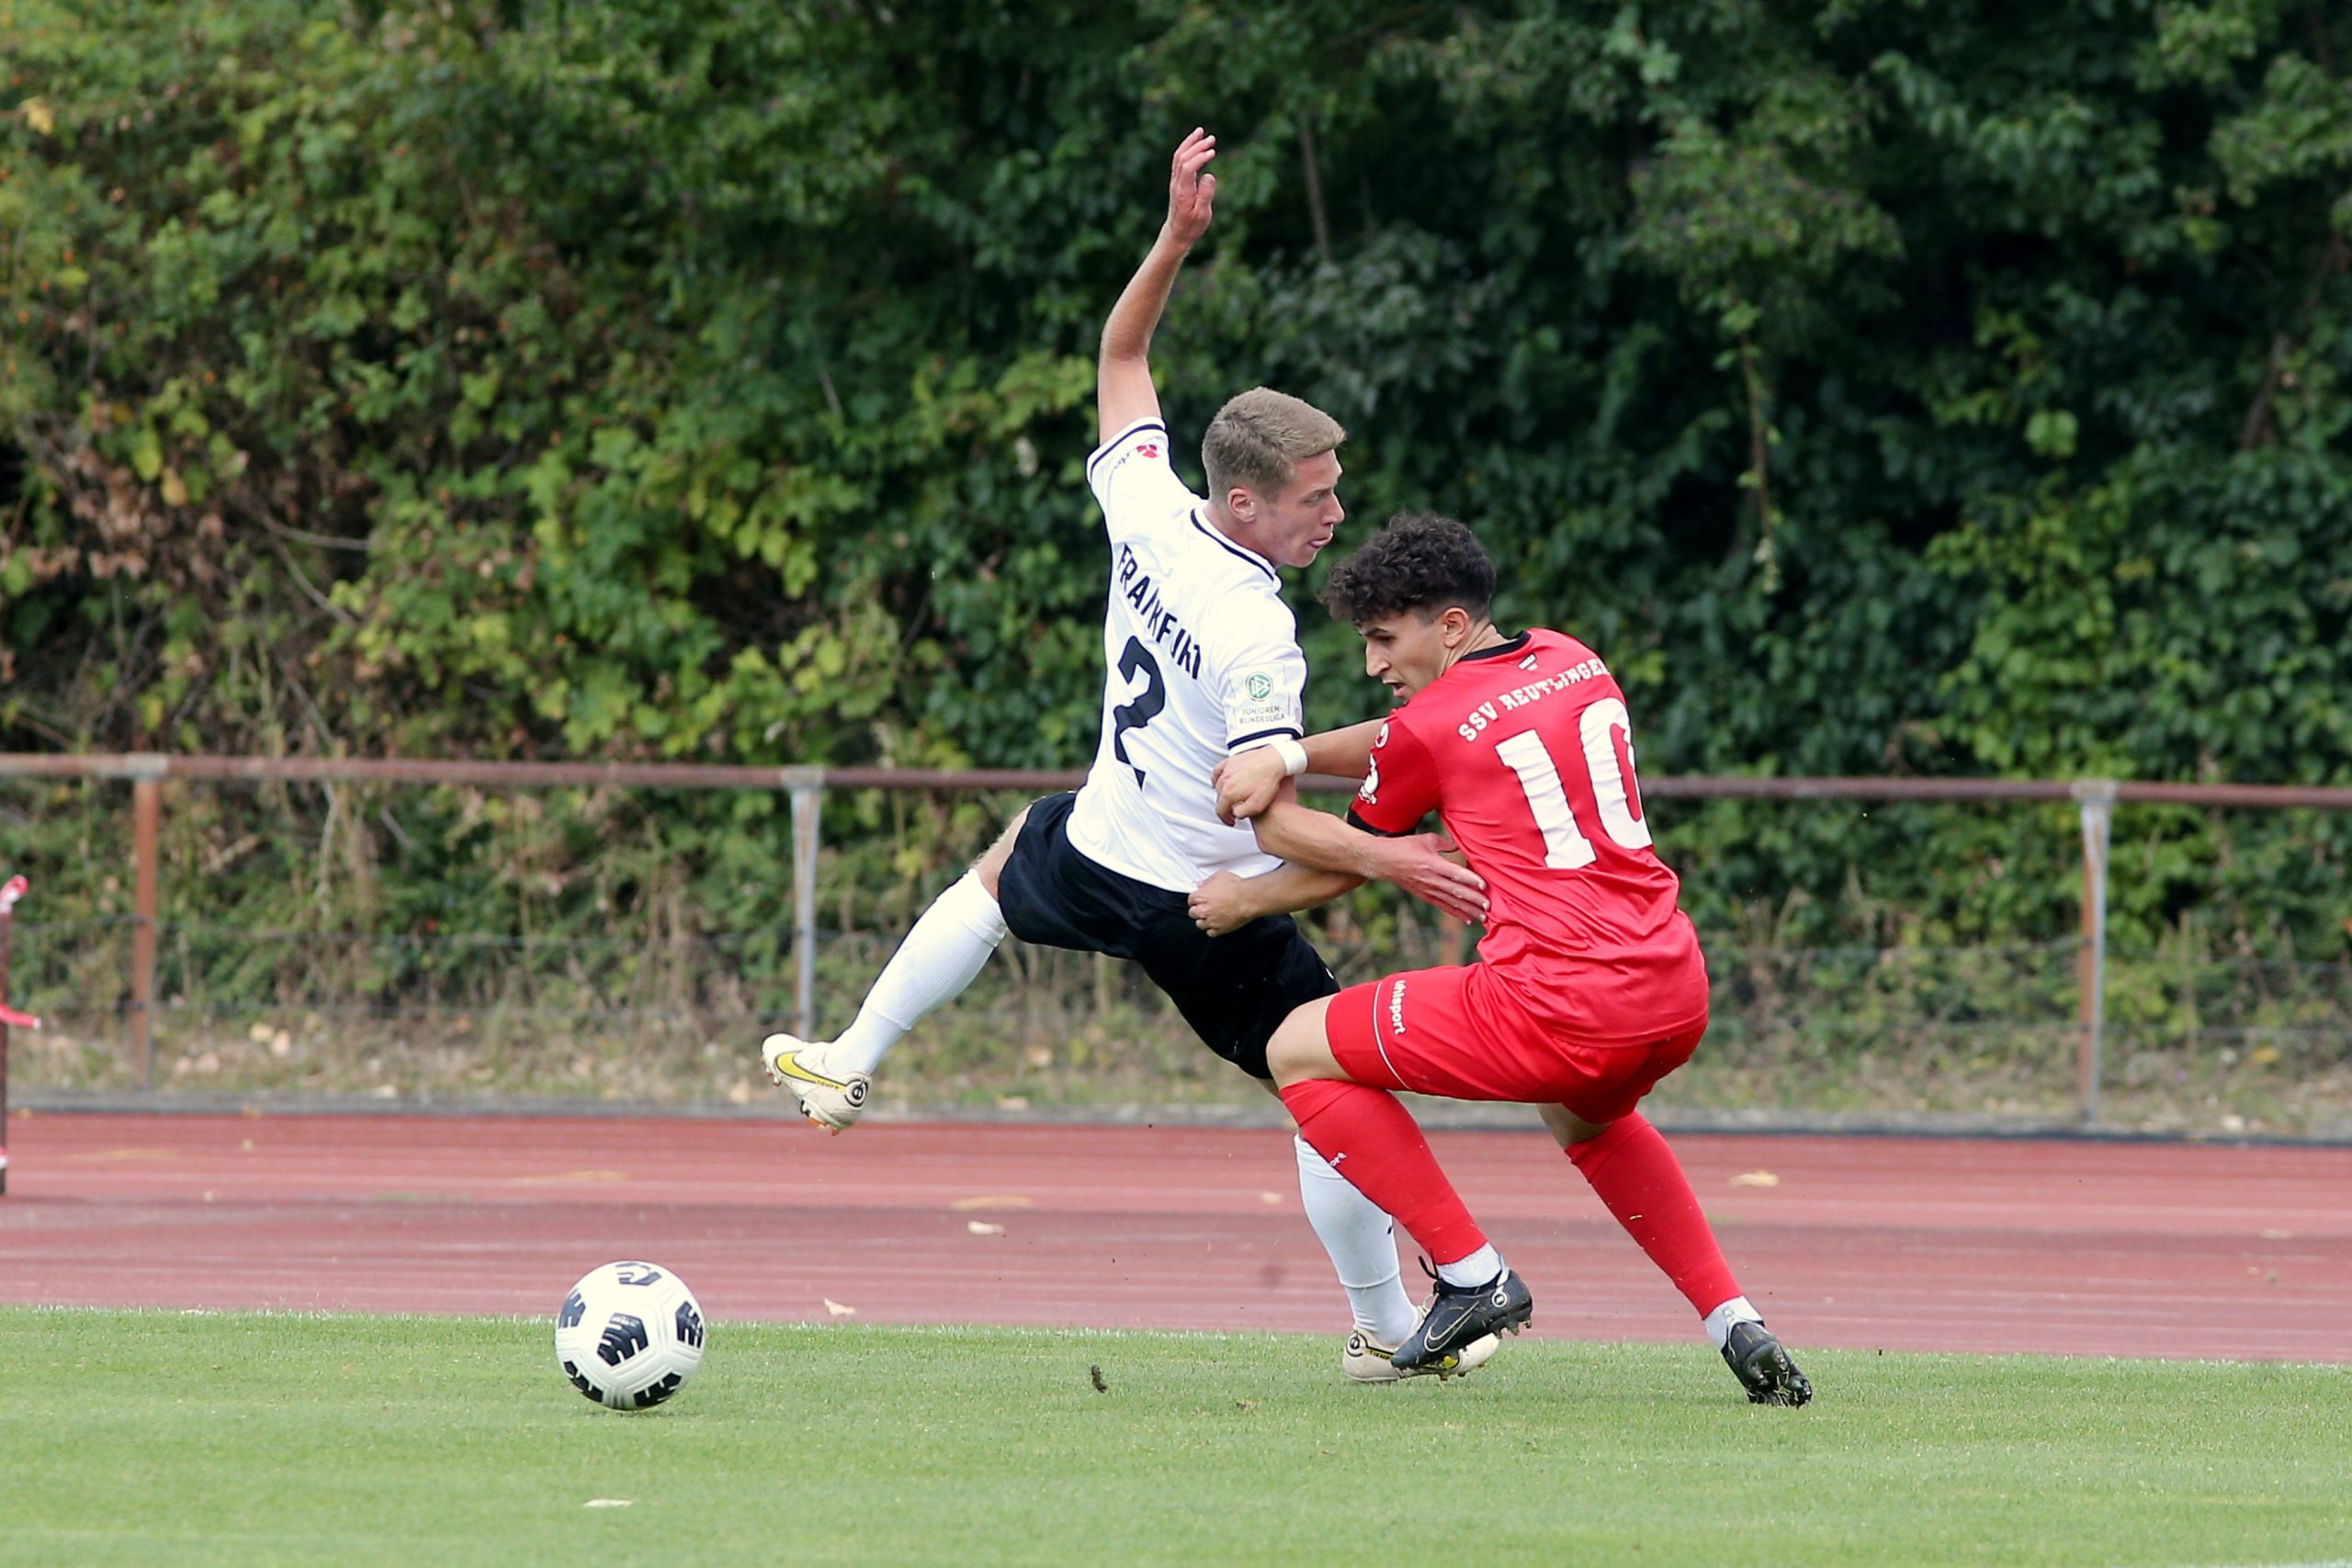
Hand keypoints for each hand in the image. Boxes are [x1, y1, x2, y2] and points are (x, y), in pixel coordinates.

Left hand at [1165, 127, 1216, 246]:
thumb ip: (1206, 195)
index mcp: (1183, 192)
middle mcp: (1177, 184)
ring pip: (1179, 157)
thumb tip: (1209, 175)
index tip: (1213, 152)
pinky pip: (1179, 160)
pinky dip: (1187, 149)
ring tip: (1201, 132)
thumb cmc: (1191, 226)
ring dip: (1190, 143)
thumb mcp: (1202, 215)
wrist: (1177, 232)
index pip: (1188, 168)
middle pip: (1182, 158)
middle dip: (1196, 146)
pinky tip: (1196, 143)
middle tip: (1212, 139)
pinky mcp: (1177, 180)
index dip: (1200, 158)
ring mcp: (1175, 181)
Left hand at [1187, 870, 1254, 936]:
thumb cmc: (1235, 887)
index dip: (1195, 900)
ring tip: (1209, 918)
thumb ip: (1208, 880)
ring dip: (1203, 921)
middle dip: (1197, 910)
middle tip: (1203, 908)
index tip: (1198, 900)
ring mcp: (1211, 921)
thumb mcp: (1220, 875)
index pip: (1190, 900)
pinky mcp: (1220, 929)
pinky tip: (1216, 925)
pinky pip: (1210, 933)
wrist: (1247, 899)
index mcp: (1201, 896)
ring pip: (1200, 924)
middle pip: (1192, 913)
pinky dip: (1212, 930)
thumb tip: (1202, 884)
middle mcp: (1203, 910)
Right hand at [1212, 746, 1285, 823]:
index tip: (1231, 821)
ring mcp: (1227, 770)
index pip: (1221, 810)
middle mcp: (1225, 781)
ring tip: (1229, 798)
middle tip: (1233, 810)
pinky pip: (1217, 771)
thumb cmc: (1267, 781)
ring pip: (1218, 786)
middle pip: (1219, 798)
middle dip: (1225, 806)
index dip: (1226, 819)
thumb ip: (1242, 813)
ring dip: (1222, 793)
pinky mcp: (1231, 761)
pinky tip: (1220, 780)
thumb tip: (1235, 814)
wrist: (1274, 761)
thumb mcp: (1257, 806)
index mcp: (1229, 793)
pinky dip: (1217, 778)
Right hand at [1368, 835, 1486, 924]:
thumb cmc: (1405, 847)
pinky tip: (1467, 919)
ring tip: (1483, 917)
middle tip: (1489, 906)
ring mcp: (1428, 889)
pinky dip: (1456, 913)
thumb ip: (1445, 843)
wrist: (1384, 861)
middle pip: (1456, 891)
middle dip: (1473, 900)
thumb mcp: (1426, 839)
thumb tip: (1460, 846)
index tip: (1484, 885)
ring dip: (1468, 910)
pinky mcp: (1425, 895)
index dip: (1470, 879)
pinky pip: (1443, 906)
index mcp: (1432, 864)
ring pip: (1451, 902)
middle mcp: (1431, 879)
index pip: (1455, 873)